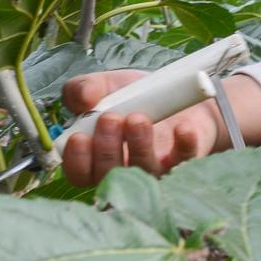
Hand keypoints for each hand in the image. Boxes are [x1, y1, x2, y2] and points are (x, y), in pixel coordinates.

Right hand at [58, 70, 260, 186]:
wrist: (176, 92)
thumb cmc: (134, 96)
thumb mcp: (105, 85)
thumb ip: (82, 89)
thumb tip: (84, 98)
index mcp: (96, 157)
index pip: (79, 173)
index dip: (77, 161)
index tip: (79, 137)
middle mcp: (123, 171)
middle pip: (108, 176)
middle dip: (107, 149)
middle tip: (111, 118)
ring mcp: (154, 171)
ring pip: (144, 172)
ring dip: (139, 146)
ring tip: (139, 118)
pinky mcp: (184, 163)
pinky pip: (184, 163)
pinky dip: (183, 145)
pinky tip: (182, 128)